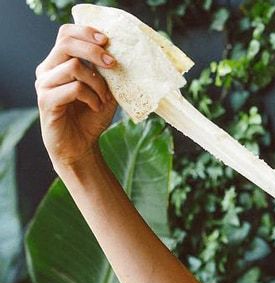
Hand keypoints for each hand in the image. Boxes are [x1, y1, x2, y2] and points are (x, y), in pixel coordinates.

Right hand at [35, 24, 118, 172]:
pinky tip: (96, 107)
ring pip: (74, 66)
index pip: (66, 34)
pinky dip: (92, 97)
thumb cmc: (91, 115)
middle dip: (94, 51)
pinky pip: (74, 88)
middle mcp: (47, 69)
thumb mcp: (105, 89)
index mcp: (58, 62)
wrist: (81, 145)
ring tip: (104, 98)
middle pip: (67, 44)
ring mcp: (43, 84)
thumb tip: (118, 52)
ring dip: (97, 82)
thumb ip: (106, 71)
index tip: (107, 41)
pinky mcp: (46, 100)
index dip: (86, 32)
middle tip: (112, 64)